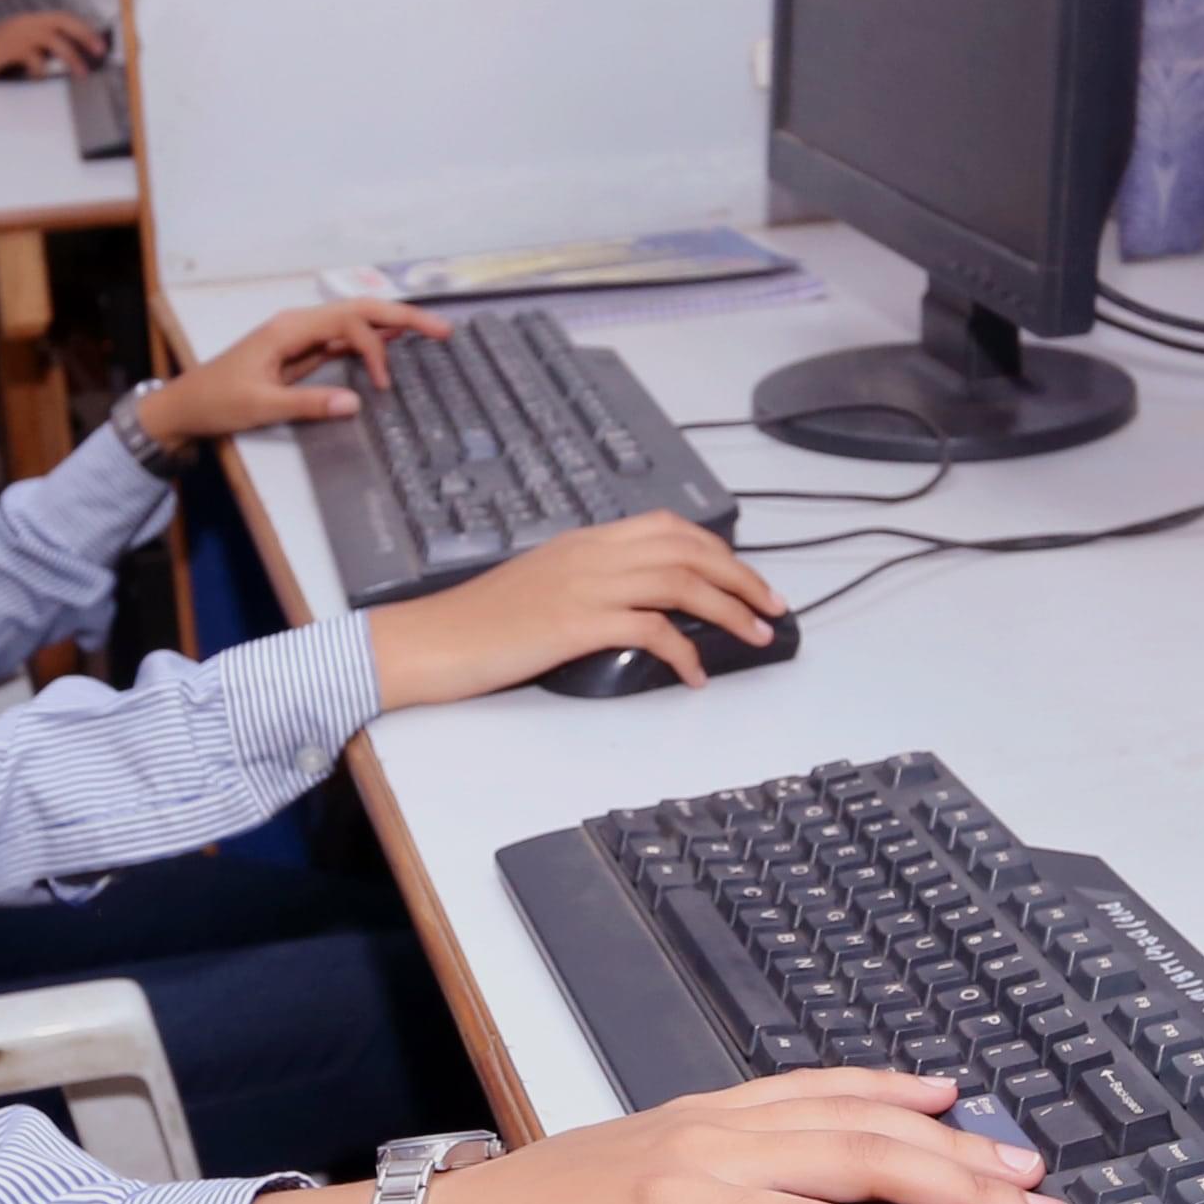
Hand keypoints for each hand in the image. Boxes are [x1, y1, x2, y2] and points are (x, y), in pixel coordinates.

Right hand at [0, 4, 109, 83]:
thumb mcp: (19, 51)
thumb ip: (40, 49)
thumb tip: (68, 56)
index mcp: (27, 20)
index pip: (62, 17)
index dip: (82, 29)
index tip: (98, 45)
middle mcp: (23, 22)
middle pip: (62, 21)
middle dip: (84, 35)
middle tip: (99, 52)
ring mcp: (14, 33)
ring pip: (53, 40)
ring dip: (71, 57)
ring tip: (81, 73)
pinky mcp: (4, 48)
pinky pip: (34, 58)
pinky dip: (41, 70)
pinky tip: (36, 78)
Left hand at [131, 298, 447, 450]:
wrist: (184, 407)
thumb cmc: (216, 402)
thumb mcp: (261, 406)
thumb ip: (309, 403)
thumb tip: (355, 402)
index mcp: (289, 329)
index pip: (348, 323)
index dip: (374, 348)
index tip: (382, 385)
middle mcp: (297, 324)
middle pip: (358, 311)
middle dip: (401, 318)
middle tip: (443, 330)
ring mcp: (298, 336)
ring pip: (353, 321)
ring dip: (390, 325)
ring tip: (430, 331)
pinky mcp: (299, 352)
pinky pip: (341, 338)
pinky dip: (370, 339)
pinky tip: (393, 341)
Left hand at [238, 1066, 1068, 1203]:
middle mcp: (708, 1147)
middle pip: (856, 1156)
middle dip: (956, 1183)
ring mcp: (710, 1119)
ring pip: (845, 1114)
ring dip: (936, 1132)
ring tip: (1016, 1154)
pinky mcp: (706, 1111)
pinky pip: (807, 1085)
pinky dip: (874, 1083)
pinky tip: (929, 1089)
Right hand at [368, 513, 790, 701]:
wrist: (431, 639)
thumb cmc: (480, 623)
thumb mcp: (542, 586)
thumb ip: (590, 582)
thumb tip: (636, 604)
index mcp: (586, 541)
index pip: (670, 529)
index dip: (719, 551)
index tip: (747, 579)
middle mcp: (592, 553)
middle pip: (690, 550)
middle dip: (742, 577)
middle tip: (772, 608)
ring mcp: (586, 584)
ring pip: (682, 582)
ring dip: (729, 609)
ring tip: (754, 636)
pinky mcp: (577, 622)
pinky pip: (652, 628)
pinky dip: (684, 651)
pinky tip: (694, 675)